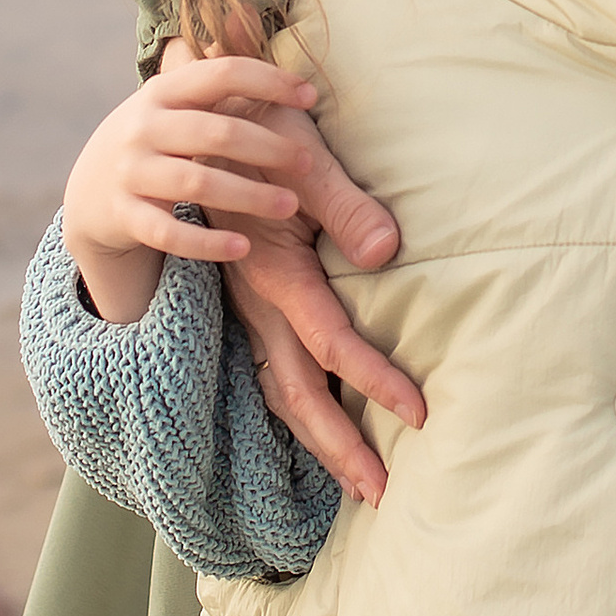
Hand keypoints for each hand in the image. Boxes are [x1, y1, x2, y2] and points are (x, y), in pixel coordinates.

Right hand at [60, 52, 323, 322]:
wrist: (87, 192)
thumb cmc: (153, 138)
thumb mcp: (172, 100)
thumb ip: (212, 71)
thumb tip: (249, 14)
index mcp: (163, 90)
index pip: (221, 73)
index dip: (269, 81)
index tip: (311, 95)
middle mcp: (143, 127)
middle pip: (215, 132)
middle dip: (267, 146)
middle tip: (308, 161)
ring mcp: (130, 172)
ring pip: (196, 183)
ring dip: (248, 195)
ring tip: (289, 205)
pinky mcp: (124, 216)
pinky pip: (168, 233)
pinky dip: (207, 242)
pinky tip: (243, 247)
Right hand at [156, 34, 425, 510]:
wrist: (197, 122)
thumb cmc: (262, 134)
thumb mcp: (303, 158)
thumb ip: (347, 205)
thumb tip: (387, 253)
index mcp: (273, 273)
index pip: (332, 343)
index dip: (376, 379)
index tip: (418, 414)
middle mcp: (254, 304)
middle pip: (298, 393)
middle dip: (340, 446)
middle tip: (383, 493)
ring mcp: (246, 308)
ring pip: (280, 389)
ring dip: (319, 436)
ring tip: (357, 480)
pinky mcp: (247, 304)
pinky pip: (272, 368)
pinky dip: (299, 405)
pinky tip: (320, 426)